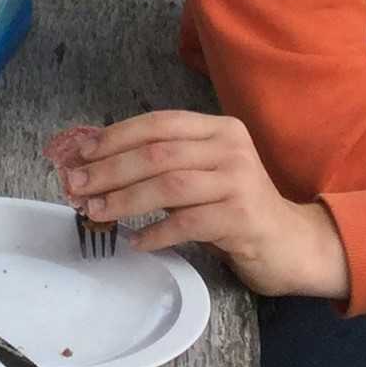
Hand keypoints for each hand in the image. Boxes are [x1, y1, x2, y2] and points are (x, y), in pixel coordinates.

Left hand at [61, 111, 349, 299]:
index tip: (81, 154)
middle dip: (109, 170)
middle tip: (76, 187)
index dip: (115, 137)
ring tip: (95, 212)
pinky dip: (156, 232)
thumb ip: (162, 163)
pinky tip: (135, 241)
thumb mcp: (201, 174)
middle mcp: (231, 147)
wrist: (289, 243)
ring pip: (169, 186)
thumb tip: (96, 162)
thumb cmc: (234, 207)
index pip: (158, 124)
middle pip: (157, 154)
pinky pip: (188, 223)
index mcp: (218, 128)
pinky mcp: (242, 217)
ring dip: (124, 200)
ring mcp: (239, 181)